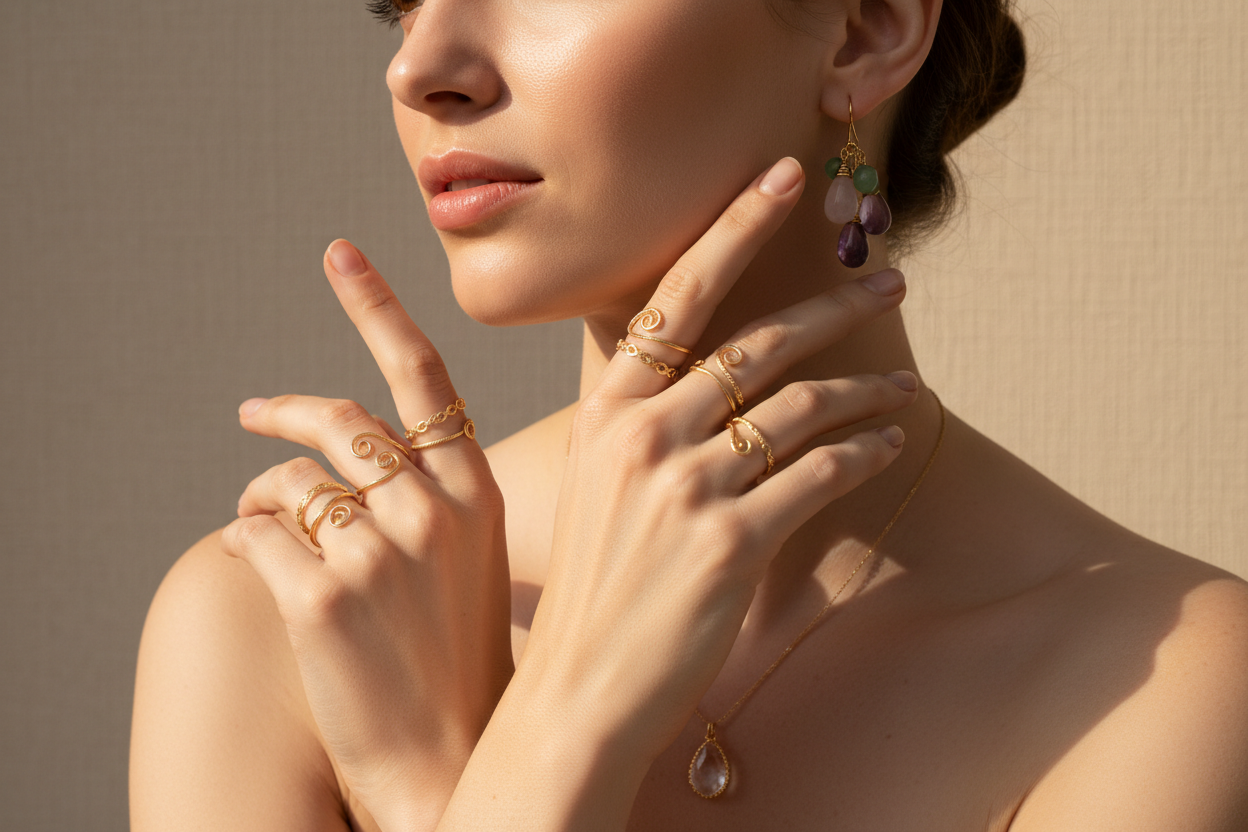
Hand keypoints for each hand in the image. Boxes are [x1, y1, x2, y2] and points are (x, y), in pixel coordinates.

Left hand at [220, 241, 512, 831]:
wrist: (459, 763)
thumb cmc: (469, 663)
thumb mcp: (481, 562)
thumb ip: (440, 495)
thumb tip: (368, 449)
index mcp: (476, 490)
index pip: (421, 375)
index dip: (376, 306)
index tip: (339, 254)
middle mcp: (432, 508)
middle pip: (337, 420)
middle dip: (282, 411)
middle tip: (251, 413)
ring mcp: (379, 551)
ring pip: (286, 482)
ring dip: (262, 495)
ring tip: (261, 521)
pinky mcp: (322, 597)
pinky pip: (254, 534)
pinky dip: (245, 540)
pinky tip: (260, 564)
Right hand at [445, 157, 914, 825]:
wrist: (577, 691)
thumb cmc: (597, 588)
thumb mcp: (600, 487)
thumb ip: (646, 425)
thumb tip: (715, 380)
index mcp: (607, 412)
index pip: (676, 298)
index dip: (732, 229)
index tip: (782, 179)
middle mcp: (643, 435)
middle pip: (756, 344)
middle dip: (833, 305)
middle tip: (887, 278)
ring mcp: (685, 486)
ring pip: (800, 406)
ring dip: (867, 389)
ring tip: (907, 385)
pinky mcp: (730, 540)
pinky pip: (819, 474)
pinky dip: (862, 452)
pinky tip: (887, 445)